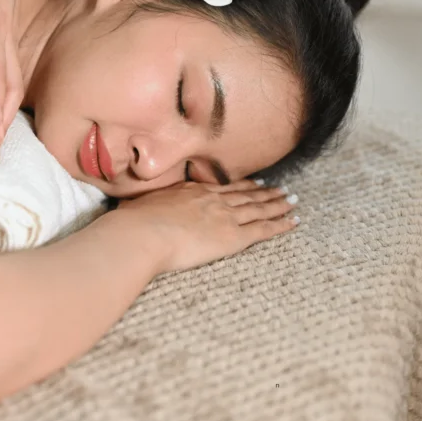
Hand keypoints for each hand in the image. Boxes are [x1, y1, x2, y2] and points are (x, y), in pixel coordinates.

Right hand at [117, 180, 299, 273]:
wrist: (142, 234)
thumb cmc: (132, 224)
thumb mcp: (136, 207)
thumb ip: (141, 208)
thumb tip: (127, 210)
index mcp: (189, 191)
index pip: (221, 189)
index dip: (239, 186)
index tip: (252, 184)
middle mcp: (211, 199)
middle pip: (244, 195)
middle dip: (264, 192)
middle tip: (281, 189)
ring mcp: (224, 216)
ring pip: (259, 208)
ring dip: (278, 204)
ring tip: (292, 200)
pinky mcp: (233, 235)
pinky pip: (264, 229)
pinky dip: (281, 224)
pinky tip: (294, 221)